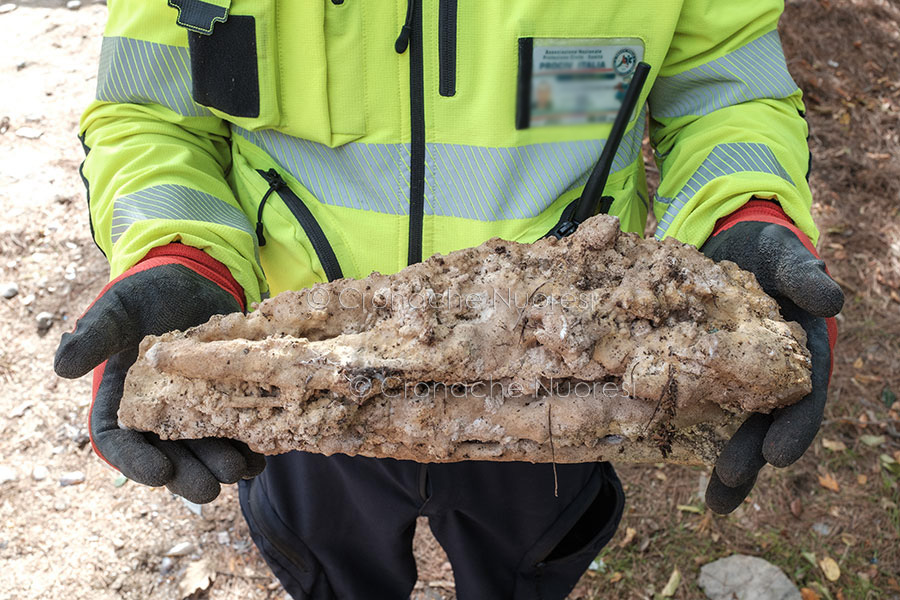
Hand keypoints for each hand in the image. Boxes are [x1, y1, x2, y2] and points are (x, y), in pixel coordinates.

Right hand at [54, 245, 265, 502]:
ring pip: (205, 451)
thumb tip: (62, 369)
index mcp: (122, 403)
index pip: (121, 444)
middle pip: (169, 459)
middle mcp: (158, 417)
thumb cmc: (146, 294)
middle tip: (209, 487)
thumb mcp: (117, 310)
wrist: (193, 279)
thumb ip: (93, 336)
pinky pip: (237, 432)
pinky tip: (262, 455)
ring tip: (239, 471)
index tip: (157, 473)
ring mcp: (196, 411)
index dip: (137, 462)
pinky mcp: (227, 400)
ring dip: (222, 465)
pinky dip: (249, 446)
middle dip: (189, 476)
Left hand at [700, 201, 842, 513]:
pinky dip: (677, 422)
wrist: (727, 239)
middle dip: (749, 455)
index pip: (804, 397)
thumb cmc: (765, 251)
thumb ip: (804, 276)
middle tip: (727, 483)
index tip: (779, 456)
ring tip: (713, 501)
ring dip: (723, 459)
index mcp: (798, 353)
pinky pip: (687, 396)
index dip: (794, 427)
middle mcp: (768, 372)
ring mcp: (732, 373)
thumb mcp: (784, 256)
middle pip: (763, 421)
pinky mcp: (696, 366)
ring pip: (730, 421)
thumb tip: (832, 303)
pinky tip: (660, 448)